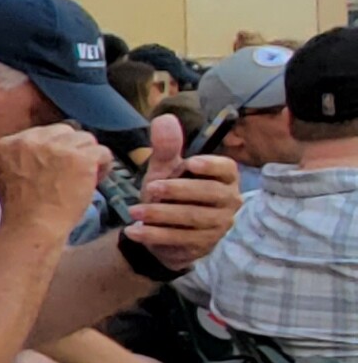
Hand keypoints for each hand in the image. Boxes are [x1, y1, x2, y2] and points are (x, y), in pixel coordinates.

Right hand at [0, 123, 109, 238]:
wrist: (33, 226)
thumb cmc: (19, 209)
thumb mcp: (4, 175)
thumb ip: (20, 157)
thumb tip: (41, 152)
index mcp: (9, 143)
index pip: (42, 133)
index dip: (53, 149)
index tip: (55, 165)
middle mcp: (32, 139)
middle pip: (64, 131)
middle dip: (71, 148)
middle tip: (73, 169)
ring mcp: (58, 147)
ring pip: (86, 139)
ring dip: (88, 156)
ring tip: (86, 176)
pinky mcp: (81, 158)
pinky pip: (103, 152)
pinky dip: (103, 166)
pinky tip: (96, 179)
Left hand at [122, 116, 241, 271]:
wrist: (162, 231)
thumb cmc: (170, 194)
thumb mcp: (164, 170)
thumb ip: (165, 148)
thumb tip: (165, 118)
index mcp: (224, 178)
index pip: (227, 168)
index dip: (212, 165)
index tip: (191, 163)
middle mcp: (229, 201)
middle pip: (210, 193)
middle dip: (178, 190)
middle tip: (150, 188)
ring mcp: (220, 224)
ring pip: (193, 217)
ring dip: (161, 214)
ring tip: (134, 211)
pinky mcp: (205, 244)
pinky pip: (181, 238)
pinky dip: (155, 234)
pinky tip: (134, 231)